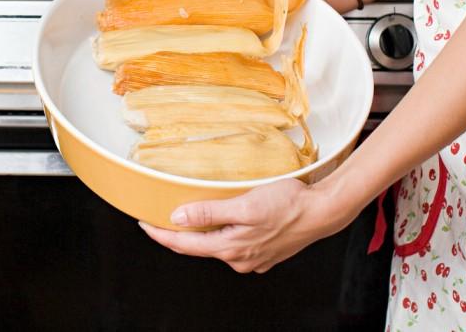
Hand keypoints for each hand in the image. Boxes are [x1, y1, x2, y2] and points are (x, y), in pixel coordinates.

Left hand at [139, 179, 353, 272]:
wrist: (322, 212)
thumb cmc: (287, 204)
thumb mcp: (243, 205)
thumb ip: (209, 213)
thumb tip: (178, 220)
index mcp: (230, 248)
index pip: (184, 244)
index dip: (160, 234)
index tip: (143, 223)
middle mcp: (239, 259)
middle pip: (198, 247)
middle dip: (176, 234)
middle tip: (157, 217)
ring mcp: (252, 259)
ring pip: (217, 245)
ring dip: (201, 233)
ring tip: (187, 215)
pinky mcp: (263, 253)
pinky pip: (234, 244)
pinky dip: (223, 233)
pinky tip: (223, 220)